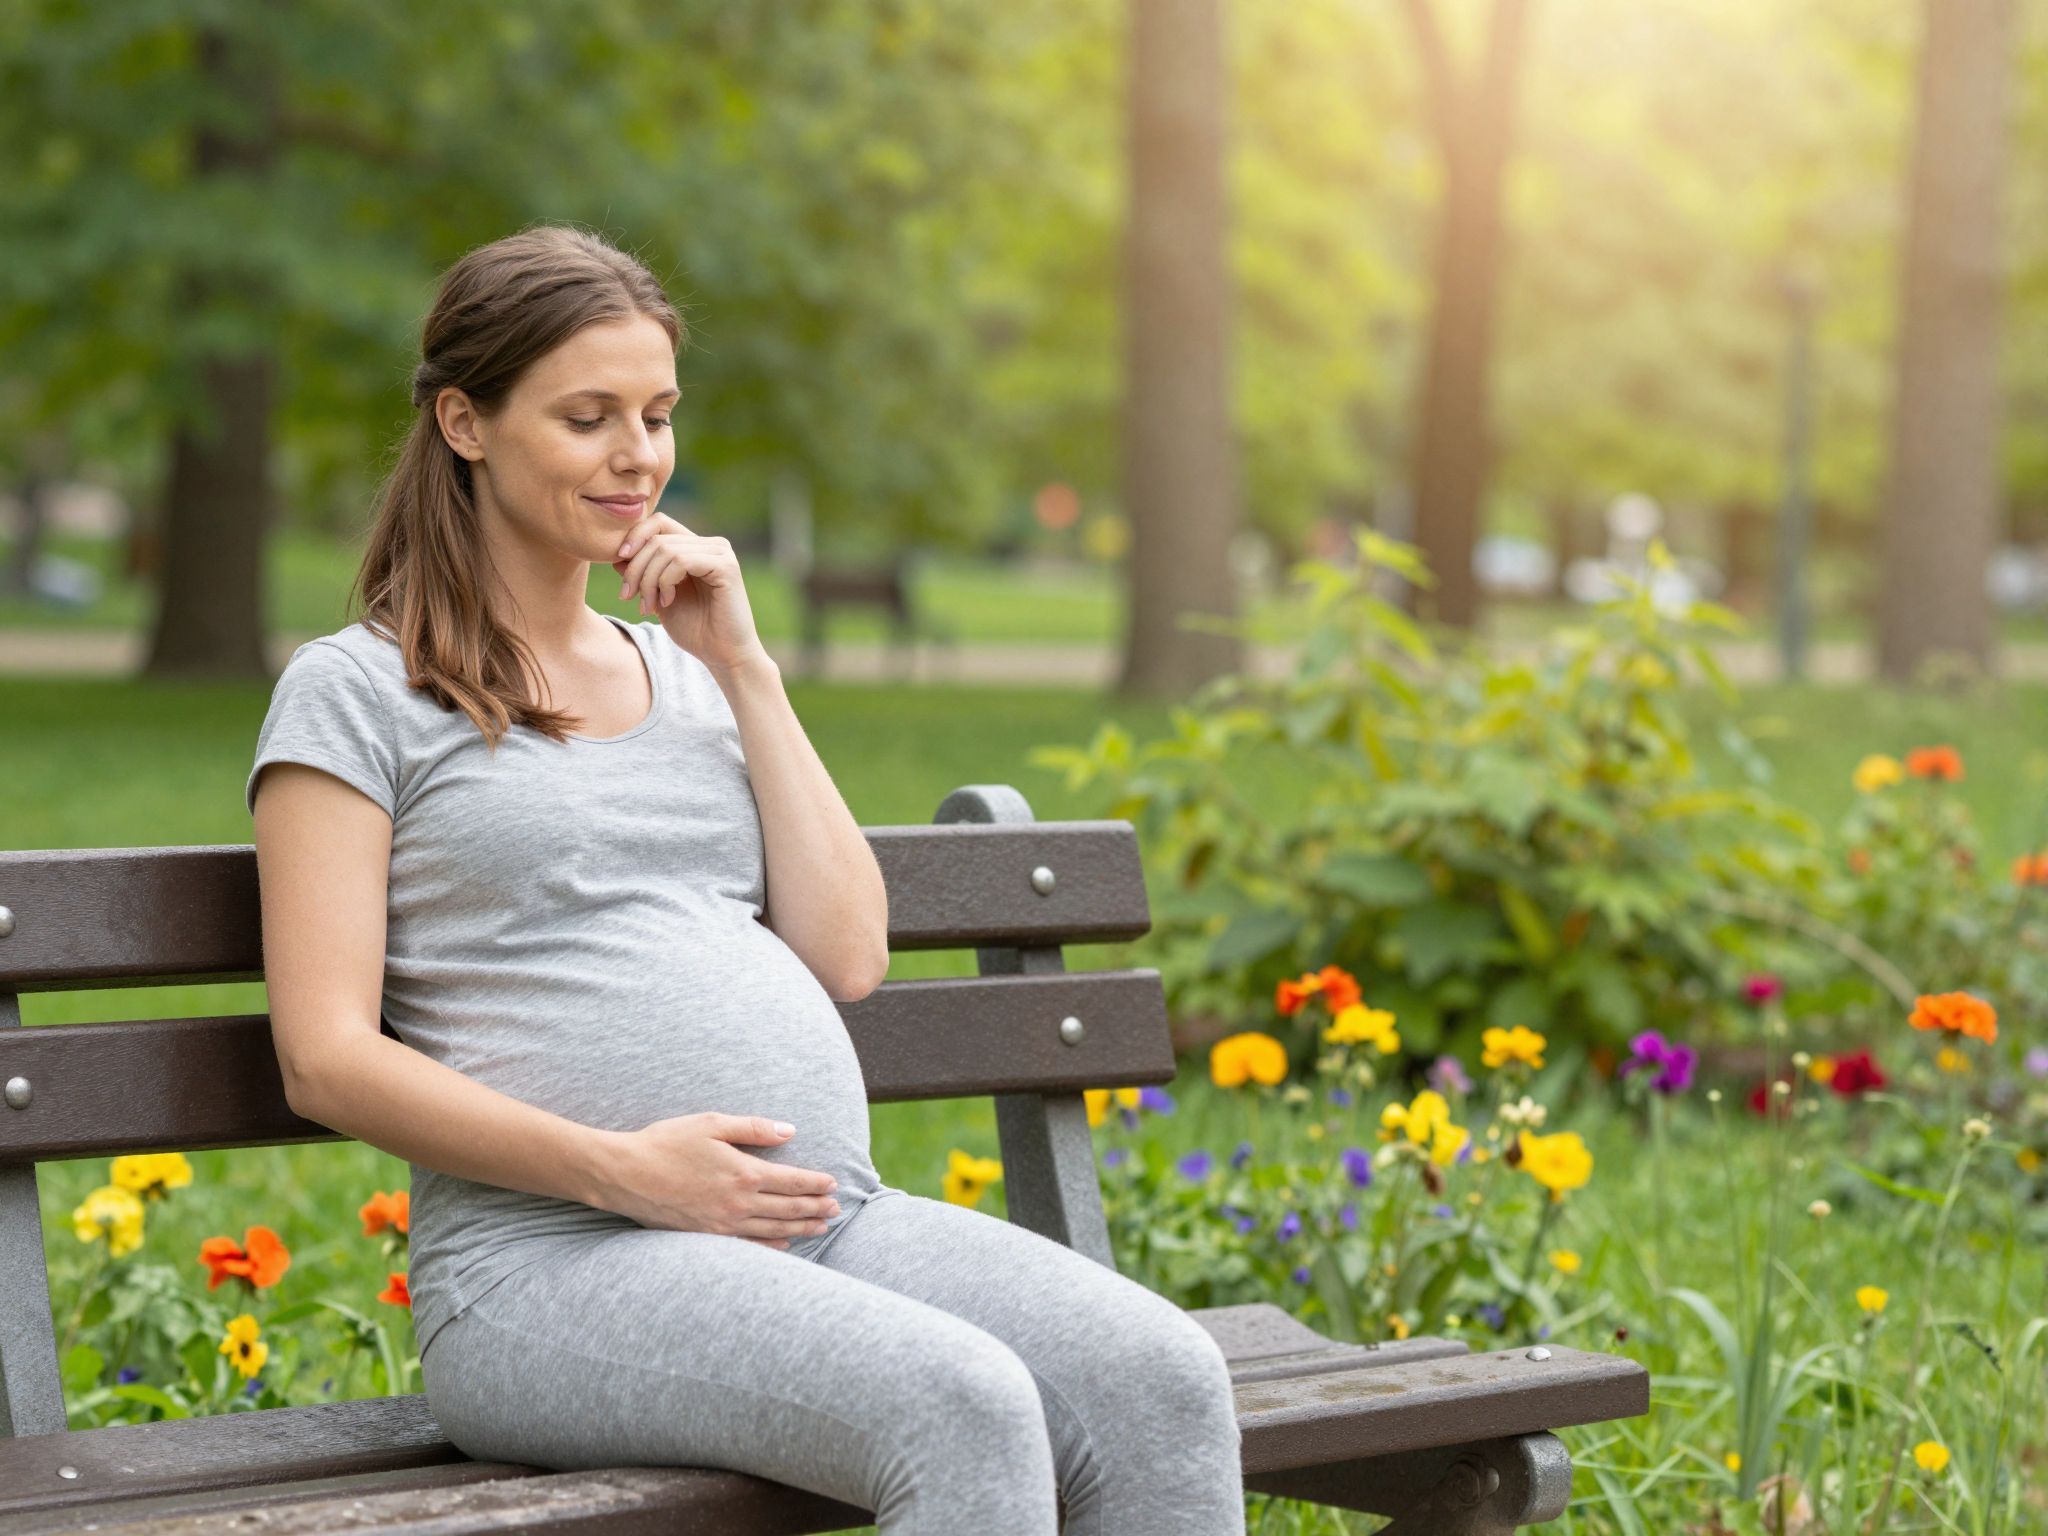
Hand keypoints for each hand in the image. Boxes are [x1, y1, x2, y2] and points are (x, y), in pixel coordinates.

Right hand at [587, 1112, 840, 1247]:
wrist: (625, 1174)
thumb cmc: (666, 1143)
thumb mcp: (711, 1124)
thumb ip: (753, 1128)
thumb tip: (790, 1131)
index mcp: (743, 1172)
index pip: (792, 1181)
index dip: (815, 1183)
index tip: (833, 1185)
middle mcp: (738, 1202)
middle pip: (788, 1208)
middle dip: (815, 1208)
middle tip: (836, 1210)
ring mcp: (723, 1224)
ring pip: (773, 1228)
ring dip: (801, 1228)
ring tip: (821, 1227)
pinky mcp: (706, 1237)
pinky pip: (748, 1244)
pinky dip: (770, 1244)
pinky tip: (783, 1243)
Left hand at [610, 513, 772, 677]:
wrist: (723, 655)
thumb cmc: (695, 629)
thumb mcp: (658, 598)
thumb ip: (643, 575)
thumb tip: (617, 555)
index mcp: (696, 547)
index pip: (659, 523)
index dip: (634, 537)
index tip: (618, 562)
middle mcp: (710, 544)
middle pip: (657, 537)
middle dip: (636, 568)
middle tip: (628, 597)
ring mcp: (720, 553)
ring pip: (666, 549)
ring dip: (648, 580)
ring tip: (648, 606)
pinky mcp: (726, 566)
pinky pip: (681, 561)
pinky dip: (665, 581)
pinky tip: (667, 602)